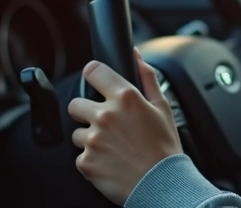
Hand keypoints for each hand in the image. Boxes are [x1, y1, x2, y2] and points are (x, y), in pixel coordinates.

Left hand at [68, 50, 182, 205]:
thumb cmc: (165, 147)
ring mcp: (92, 140)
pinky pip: (80, 156)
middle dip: (87, 111)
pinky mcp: (85, 162)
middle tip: (106, 124)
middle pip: (76, 103)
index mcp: (125, 98)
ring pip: (77, 132)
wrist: (162, 184)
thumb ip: (147, 77)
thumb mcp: (163, 107)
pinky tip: (110, 161)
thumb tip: (137, 55)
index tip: (96, 82)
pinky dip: (92, 159)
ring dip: (90, 138)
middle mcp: (105, 116)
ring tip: (113, 147)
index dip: (94, 75)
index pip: (93, 71)